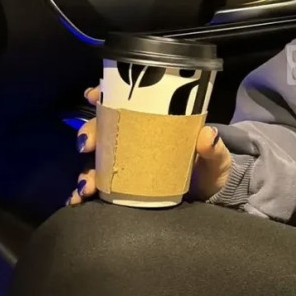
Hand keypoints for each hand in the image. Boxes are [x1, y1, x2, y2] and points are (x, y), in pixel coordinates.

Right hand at [67, 86, 232, 205]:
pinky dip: (85, 193)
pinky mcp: (124, 188)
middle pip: (104, 130)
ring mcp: (128, 164)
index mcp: (154, 124)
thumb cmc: (211, 169)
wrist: (211, 199)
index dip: (104, 95)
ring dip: (85, 170)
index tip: (92, 95)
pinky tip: (79, 200)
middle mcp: (135, 141)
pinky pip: (100, 187)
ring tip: (86, 186)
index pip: (125, 103)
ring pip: (97, 161)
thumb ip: (214, 149)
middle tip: (87, 145)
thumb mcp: (216, 158)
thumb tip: (207, 135)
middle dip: (89, 134)